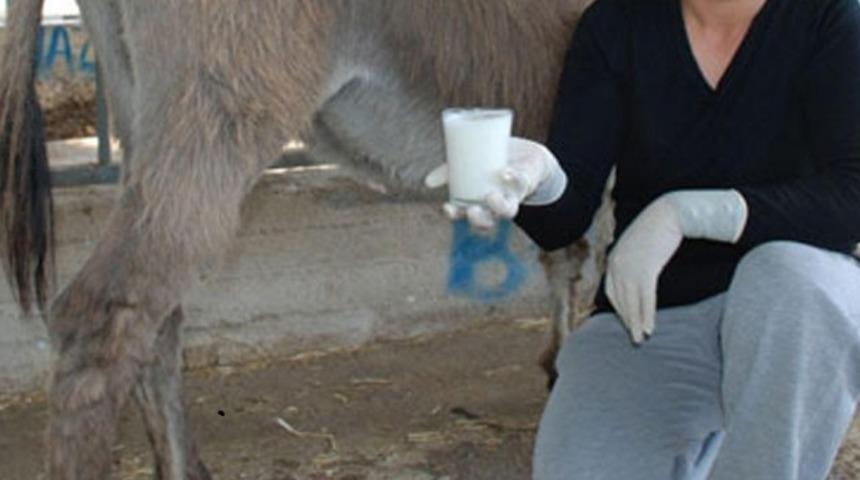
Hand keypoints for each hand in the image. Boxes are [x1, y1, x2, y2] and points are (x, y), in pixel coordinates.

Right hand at [425, 137, 564, 230]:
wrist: (524, 153)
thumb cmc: (491, 162)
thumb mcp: (467, 164)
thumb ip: (447, 173)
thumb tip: (427, 182)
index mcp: (479, 202)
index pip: (464, 214)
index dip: (455, 215)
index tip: (447, 207)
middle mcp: (496, 205)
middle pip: (487, 221)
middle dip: (479, 220)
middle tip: (472, 210)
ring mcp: (512, 196)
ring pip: (508, 211)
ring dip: (499, 207)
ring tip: (490, 196)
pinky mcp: (525, 183)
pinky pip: (521, 184)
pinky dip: (514, 179)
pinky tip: (505, 172)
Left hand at [605, 196, 682, 343]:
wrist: (668, 213)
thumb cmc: (656, 230)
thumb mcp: (638, 247)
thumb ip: (632, 261)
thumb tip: (636, 278)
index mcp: (613, 260)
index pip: (611, 292)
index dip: (619, 309)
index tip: (626, 322)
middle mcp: (617, 265)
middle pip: (620, 300)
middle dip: (626, 320)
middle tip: (633, 338)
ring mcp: (630, 267)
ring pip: (631, 302)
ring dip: (636, 323)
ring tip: (640, 339)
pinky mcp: (646, 268)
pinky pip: (645, 298)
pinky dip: (646, 314)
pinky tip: (649, 327)